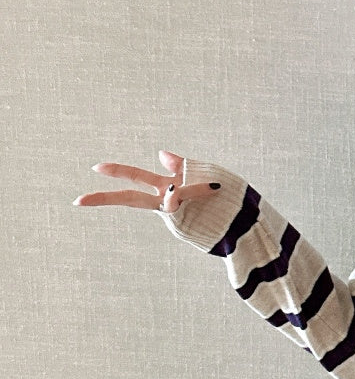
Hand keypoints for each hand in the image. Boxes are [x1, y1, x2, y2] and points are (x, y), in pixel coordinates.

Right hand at [73, 151, 220, 212]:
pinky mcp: (192, 224)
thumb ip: (183, 166)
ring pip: (168, 202)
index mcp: (168, 189)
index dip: (116, 172)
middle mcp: (168, 204)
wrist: (252, 220)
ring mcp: (179, 216)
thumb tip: (160, 154)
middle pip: (132, 199)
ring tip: (202, 189)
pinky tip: (207, 190)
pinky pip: (188, 206)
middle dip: (106, 198)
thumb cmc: (230, 197)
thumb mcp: (206, 174)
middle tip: (78, 201)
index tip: (95, 168)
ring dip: (183, 193)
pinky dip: (193, 195)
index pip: (135, 179)